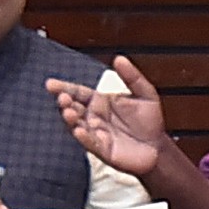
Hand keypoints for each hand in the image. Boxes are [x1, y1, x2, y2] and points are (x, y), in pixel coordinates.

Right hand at [52, 56, 168, 177]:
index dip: (64, 87)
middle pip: (73, 107)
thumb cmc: (149, 122)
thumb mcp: (144, 93)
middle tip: (62, 97)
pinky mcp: (102, 149)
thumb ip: (131, 76)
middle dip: (65, 102)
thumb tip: (119, 59)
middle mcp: (94, 117)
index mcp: (99, 102)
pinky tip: (79, 130)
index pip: (77, 92)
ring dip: (70, 119)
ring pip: (77, 125)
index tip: (51, 84)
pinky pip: (90, 143)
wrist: (158, 147)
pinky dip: (83, 137)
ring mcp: (96, 133)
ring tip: (67, 111)